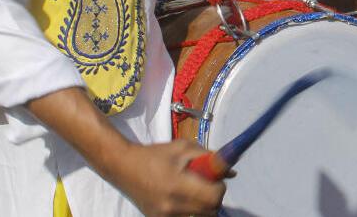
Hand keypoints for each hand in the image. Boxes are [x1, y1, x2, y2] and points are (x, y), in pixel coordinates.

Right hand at [110, 140, 224, 216]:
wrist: (124, 167)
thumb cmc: (156, 155)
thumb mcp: (184, 148)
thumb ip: (211, 158)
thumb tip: (232, 172)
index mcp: (177, 185)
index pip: (214, 196)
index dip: (219, 187)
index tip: (215, 179)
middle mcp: (171, 206)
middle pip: (210, 210)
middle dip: (214, 196)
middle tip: (206, 184)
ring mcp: (164, 216)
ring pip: (201, 216)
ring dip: (204, 205)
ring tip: (194, 190)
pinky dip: (192, 210)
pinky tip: (183, 197)